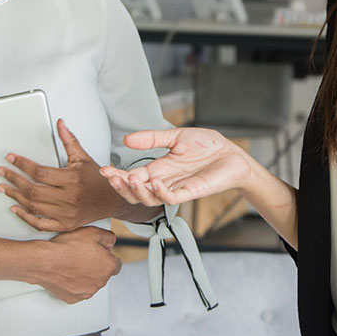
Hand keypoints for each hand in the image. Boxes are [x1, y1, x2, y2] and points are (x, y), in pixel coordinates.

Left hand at [0, 119, 126, 231]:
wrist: (112, 200)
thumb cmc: (97, 179)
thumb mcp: (83, 158)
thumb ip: (69, 141)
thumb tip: (60, 124)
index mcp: (72, 179)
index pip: (40, 172)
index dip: (22, 164)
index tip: (11, 158)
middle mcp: (69, 198)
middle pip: (33, 189)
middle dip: (14, 179)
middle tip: (3, 172)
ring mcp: (66, 213)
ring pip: (33, 206)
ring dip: (15, 196)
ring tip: (4, 187)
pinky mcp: (65, 224)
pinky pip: (40, 224)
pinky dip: (26, 217)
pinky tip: (16, 208)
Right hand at [32, 226, 120, 303]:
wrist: (45, 261)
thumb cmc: (67, 247)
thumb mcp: (93, 232)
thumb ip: (108, 238)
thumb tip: (110, 242)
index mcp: (109, 267)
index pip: (116, 264)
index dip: (106, 257)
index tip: (99, 254)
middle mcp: (100, 282)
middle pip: (102, 274)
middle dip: (95, 266)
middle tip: (82, 256)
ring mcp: (86, 292)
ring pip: (89, 284)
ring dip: (84, 276)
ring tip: (72, 264)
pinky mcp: (73, 298)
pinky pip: (76, 291)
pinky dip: (72, 284)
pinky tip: (66, 273)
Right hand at [99, 127, 251, 206]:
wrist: (232, 154)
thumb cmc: (208, 146)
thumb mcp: (176, 137)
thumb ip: (152, 138)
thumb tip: (127, 138)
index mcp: (159, 169)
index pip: (133, 176)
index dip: (117, 176)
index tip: (104, 170)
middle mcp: (165, 181)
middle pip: (136, 192)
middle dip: (121, 186)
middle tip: (110, 177)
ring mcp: (177, 188)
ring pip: (150, 198)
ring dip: (137, 191)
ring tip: (130, 180)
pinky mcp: (191, 192)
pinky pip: (171, 198)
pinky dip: (161, 192)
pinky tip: (155, 182)